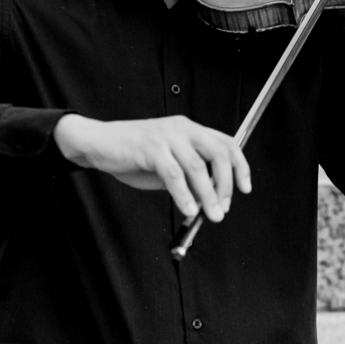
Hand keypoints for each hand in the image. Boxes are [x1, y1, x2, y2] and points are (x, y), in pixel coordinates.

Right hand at [52, 114, 251, 221]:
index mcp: (190, 129)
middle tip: (224, 208)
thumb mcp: (168, 164)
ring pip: (197, 167)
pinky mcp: (150, 148)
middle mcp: (182, 129)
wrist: (99, 143)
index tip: (245, 188)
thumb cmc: (134, 154)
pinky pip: (173, 174)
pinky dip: (184, 195)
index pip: (226, 143)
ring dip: (207, 195)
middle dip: (226, 184)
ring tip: (211, 215)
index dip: (240, 166)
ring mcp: (166, 136)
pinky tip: (188, 210)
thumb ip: (189, 177)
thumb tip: (210, 200)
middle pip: (218, 153)